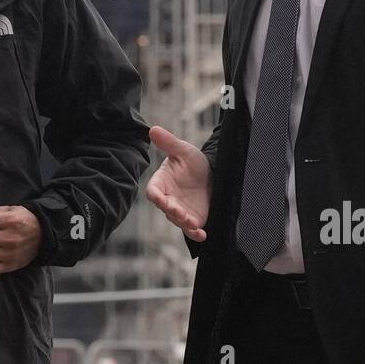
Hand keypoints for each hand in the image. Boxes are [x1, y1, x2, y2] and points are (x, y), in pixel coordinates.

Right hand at [146, 125, 211, 241]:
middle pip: (165, 209)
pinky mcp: (192, 219)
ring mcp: (179, 211)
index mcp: (161, 183)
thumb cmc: (193, 161)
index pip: (153, 192)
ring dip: (184, 223)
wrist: (212, 173)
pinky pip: (191, 229)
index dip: (155, 196)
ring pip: (177, 220)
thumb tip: (152, 129)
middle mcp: (168, 199)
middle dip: (172, 211)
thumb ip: (169, 143)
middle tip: (179, 212)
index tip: (159, 199)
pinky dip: (195, 233)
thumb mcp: (183, 150)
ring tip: (192, 223)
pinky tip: (202, 234)